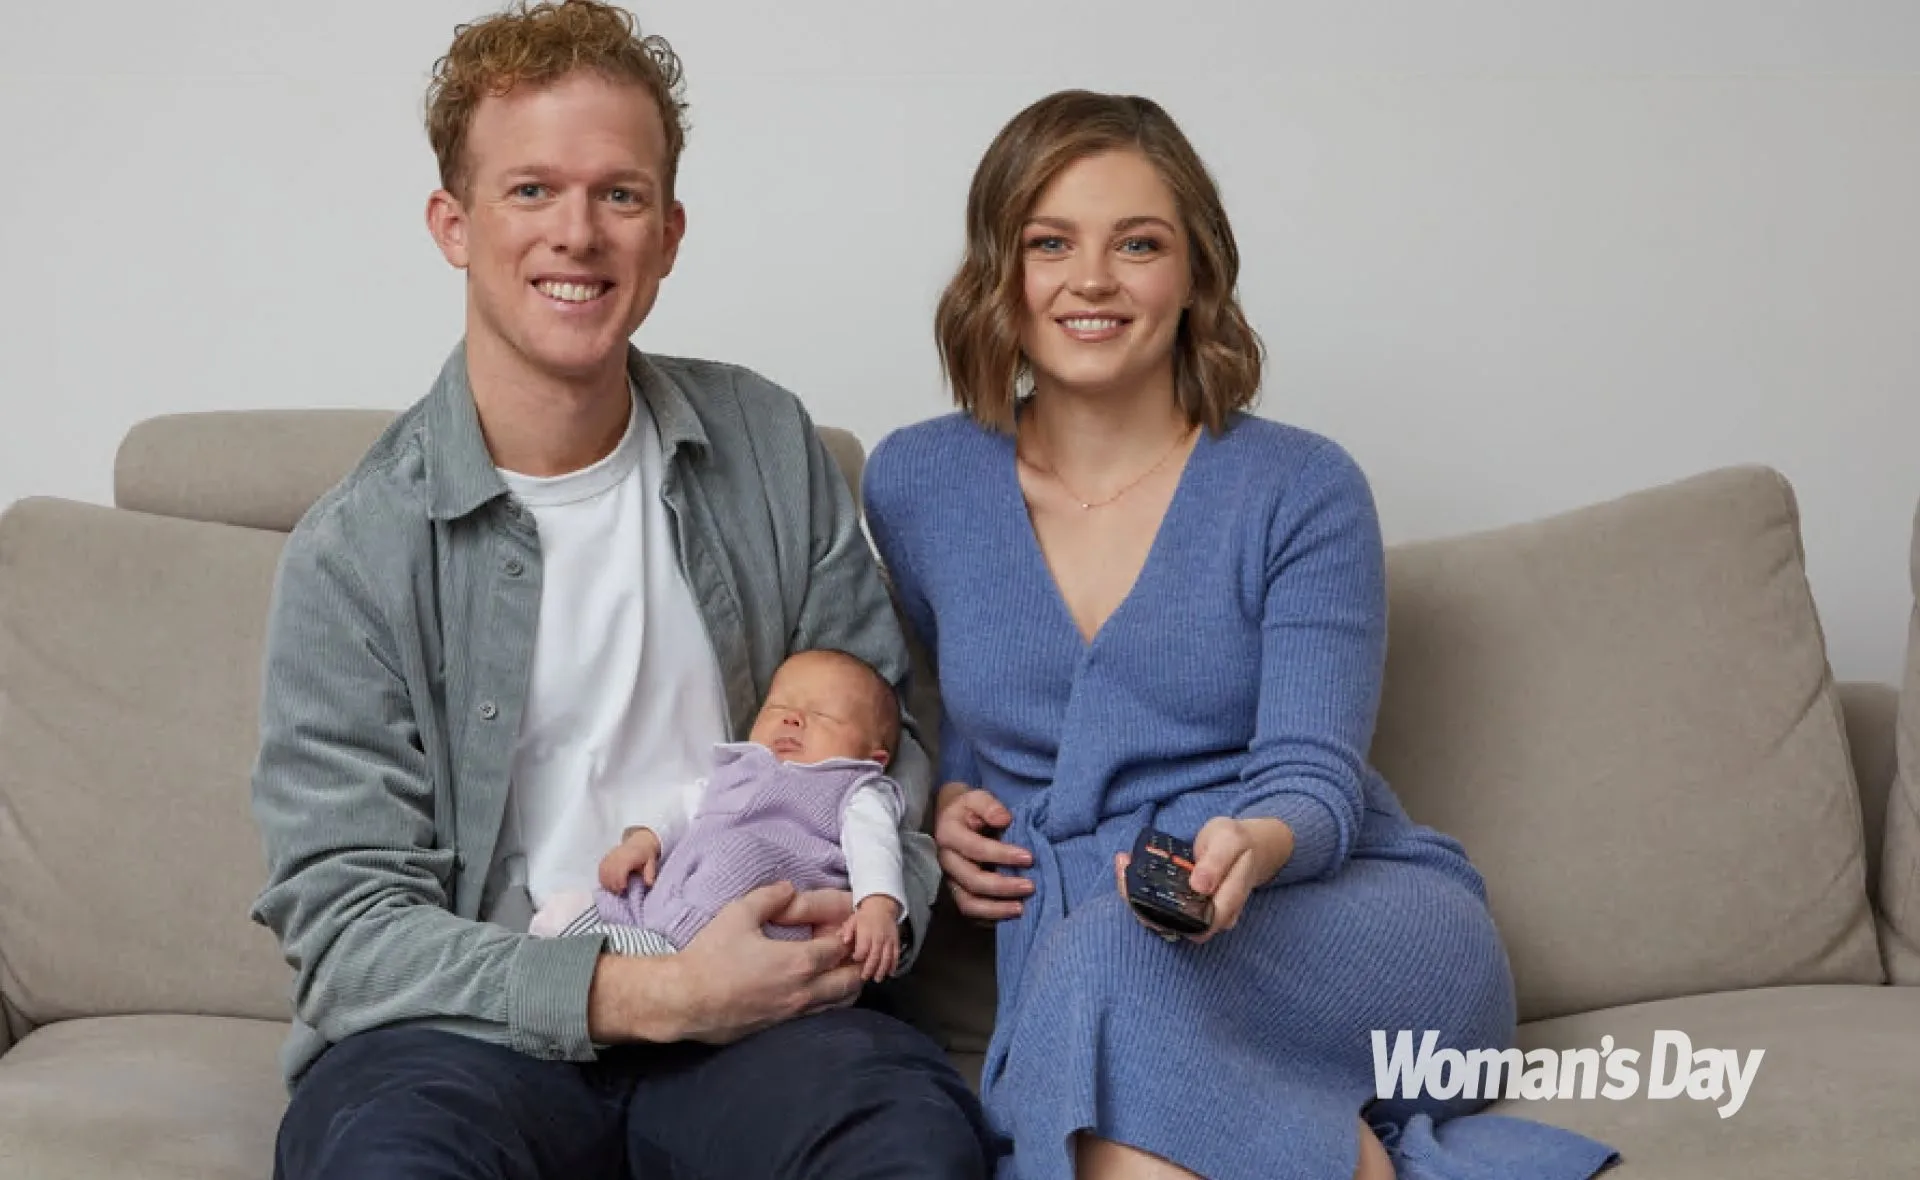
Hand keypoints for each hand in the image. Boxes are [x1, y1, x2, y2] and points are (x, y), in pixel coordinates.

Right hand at [599, 828, 661, 891]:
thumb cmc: (645, 854)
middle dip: (614, 885)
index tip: (624, 890)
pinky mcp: (605, 858)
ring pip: (604, 872)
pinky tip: (608, 884)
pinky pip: (600, 869)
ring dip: (607, 883)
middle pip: (610, 873)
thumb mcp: (651, 863)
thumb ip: (650, 873)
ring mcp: (610, 856)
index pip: (620, 871)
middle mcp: (617, 856)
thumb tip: (649, 884)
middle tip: (620, 893)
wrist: (639, 842)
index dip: (620, 882)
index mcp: (629, 857)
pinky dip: (602, 878)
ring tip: (614, 889)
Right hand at [652, 882, 862, 1044]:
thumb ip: (769, 896)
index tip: (847, 924)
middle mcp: (804, 991)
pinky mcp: (782, 1028)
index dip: (850, 933)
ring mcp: (794, 1013)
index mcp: (799, 962)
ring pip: (841, 1002)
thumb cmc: (710, 957)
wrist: (685, 1000)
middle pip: (852, 979)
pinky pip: (821, 1015)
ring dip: (849, 983)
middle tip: (852, 946)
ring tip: (842, 967)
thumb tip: (789, 888)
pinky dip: (831, 1001)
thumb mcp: (738, 914)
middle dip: (858, 961)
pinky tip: (819, 988)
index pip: (843, 948)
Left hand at [840, 896, 902, 981]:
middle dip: (869, 968)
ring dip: (882, 970)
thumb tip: (843, 940)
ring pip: (886, 958)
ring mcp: (888, 940)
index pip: (862, 949)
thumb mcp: (853, 920)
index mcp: (866, 933)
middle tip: (864, 977)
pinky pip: (896, 955)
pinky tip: (890, 973)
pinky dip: (894, 964)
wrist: (882, 906)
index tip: (854, 960)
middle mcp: (878, 938)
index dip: (858, 956)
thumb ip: (847, 930)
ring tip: (877, 979)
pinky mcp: (896, 942)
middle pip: (875, 956)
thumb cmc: (864, 915)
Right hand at [932, 782, 1033, 921]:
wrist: (950, 820)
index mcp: (948, 835)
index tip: (1029, 857)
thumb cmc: (968, 809)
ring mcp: (950, 880)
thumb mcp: (976, 797)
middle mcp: (946, 861)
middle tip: (1030, 886)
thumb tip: (1004, 819)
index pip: (975, 849)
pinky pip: (971, 913)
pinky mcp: (957, 892)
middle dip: (1003, 886)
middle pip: (972, 881)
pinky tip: (1010, 914)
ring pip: (969, 903)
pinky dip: (990, 917)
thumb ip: (990, 806)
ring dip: (996, 909)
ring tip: (1022, 908)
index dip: (1002, 855)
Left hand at [1112, 817, 1291, 944]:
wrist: (1247, 847)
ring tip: (1123, 863)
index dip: (1162, 914)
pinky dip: (1140, 886)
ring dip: (1135, 894)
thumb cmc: (1239, 845)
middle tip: (1124, 869)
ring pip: (1159, 915)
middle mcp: (1208, 918)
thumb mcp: (1232, 842)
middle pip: (1169, 924)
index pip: (1193, 925)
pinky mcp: (1183, 903)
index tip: (1140, 886)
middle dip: (1140, 903)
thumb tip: (1199, 887)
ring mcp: (1194, 912)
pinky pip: (1158, 901)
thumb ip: (1217, 863)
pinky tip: (1128, 863)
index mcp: (1225, 907)